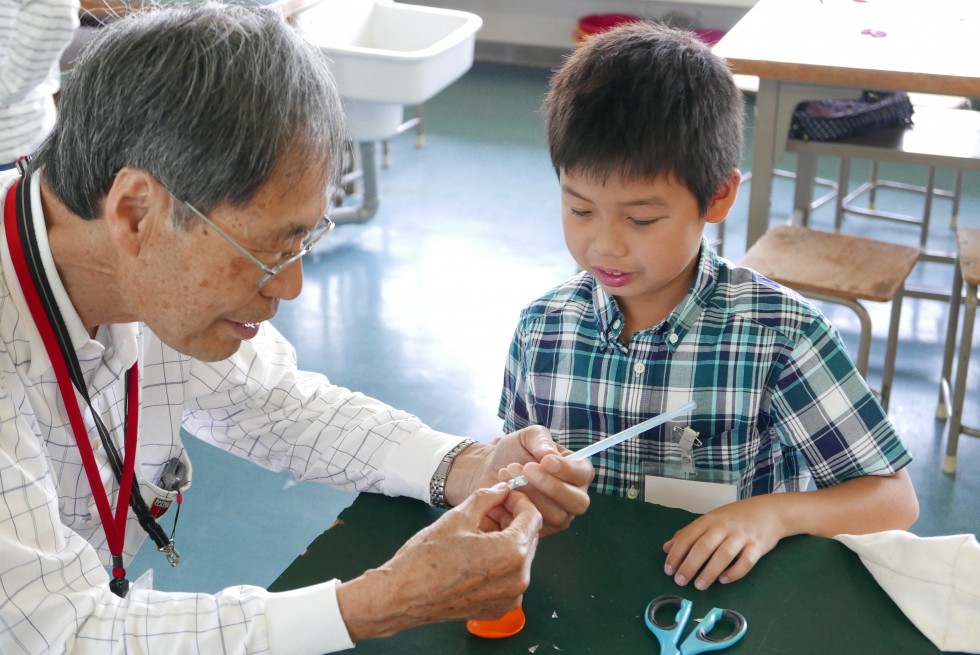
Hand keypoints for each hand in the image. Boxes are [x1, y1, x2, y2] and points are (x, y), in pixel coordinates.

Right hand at [336, 484, 541, 640]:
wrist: (402, 596)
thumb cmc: (425, 559)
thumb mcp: (458, 517)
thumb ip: (487, 498)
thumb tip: (501, 489)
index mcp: (512, 553)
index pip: (532, 518)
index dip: (520, 501)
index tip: (506, 495)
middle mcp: (518, 578)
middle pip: (529, 538)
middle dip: (512, 520)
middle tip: (490, 510)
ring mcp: (510, 597)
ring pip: (519, 559)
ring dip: (505, 540)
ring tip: (478, 531)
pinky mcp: (498, 609)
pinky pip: (509, 579)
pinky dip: (499, 563)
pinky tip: (476, 553)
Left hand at [446, 426, 593, 535]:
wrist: (490, 470)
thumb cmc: (514, 451)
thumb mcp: (527, 437)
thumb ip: (541, 440)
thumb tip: (550, 455)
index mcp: (576, 471)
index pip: (583, 473)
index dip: (567, 469)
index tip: (546, 462)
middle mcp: (573, 496)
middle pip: (578, 502)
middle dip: (552, 487)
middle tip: (527, 470)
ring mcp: (559, 516)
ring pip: (556, 515)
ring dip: (531, 495)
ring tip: (509, 474)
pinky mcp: (541, 529)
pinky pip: (535, 525)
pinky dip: (517, 509)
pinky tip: (503, 493)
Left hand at [662, 495, 786, 590]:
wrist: (770, 511)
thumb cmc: (736, 517)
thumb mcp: (710, 520)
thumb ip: (689, 533)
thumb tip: (666, 548)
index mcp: (709, 520)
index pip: (688, 536)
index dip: (676, 553)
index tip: (668, 570)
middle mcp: (724, 526)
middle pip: (704, 546)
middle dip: (690, 565)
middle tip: (680, 581)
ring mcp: (742, 536)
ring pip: (724, 554)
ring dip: (710, 571)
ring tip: (699, 586)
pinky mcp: (758, 546)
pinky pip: (746, 561)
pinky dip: (734, 572)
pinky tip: (724, 580)